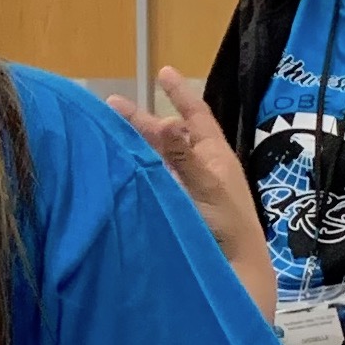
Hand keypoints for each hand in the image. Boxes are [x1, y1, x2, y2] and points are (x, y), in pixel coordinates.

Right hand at [110, 70, 272, 318]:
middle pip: (169, 137)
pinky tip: (120, 173)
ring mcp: (188, 190)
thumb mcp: (206, 189)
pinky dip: (139, 173)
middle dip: (143, 121)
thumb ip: (184, 157)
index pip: (195, 115)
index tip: (163, 73)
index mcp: (214, 156)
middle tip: (112, 107)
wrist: (235, 272)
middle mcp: (200, 169)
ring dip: (137, 146)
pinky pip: (155, 182)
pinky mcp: (178, 210)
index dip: (179, 93)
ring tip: (109, 136)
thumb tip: (169, 122)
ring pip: (160, 159)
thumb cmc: (226, 228)